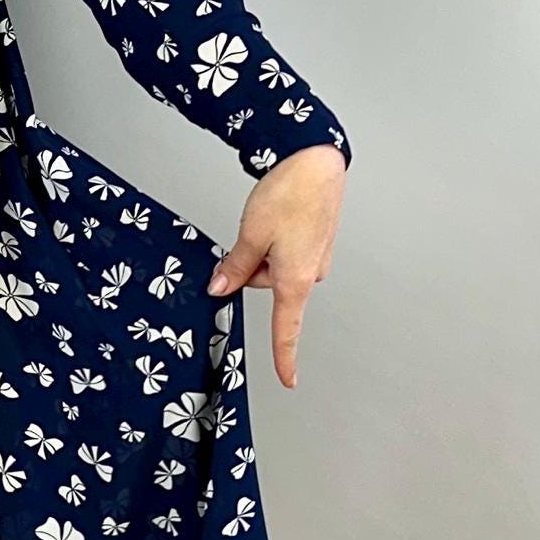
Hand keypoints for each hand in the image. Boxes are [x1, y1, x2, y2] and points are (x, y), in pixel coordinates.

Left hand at [204, 143, 345, 389]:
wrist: (316, 159)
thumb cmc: (290, 194)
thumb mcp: (251, 234)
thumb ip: (235, 266)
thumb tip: (221, 288)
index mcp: (296, 279)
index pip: (287, 329)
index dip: (285, 357)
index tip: (288, 380)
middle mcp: (312, 272)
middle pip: (267, 286)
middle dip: (251, 266)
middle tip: (251, 234)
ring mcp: (318, 256)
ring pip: (275, 266)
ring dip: (264, 249)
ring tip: (269, 218)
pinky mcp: (318, 240)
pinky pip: (288, 251)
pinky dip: (277, 239)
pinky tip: (279, 215)